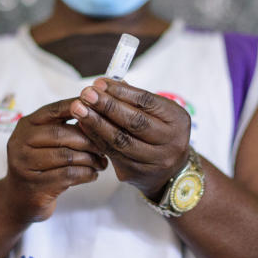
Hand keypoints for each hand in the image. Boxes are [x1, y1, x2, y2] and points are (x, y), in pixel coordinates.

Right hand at [4, 98, 107, 221]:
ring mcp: (25, 165)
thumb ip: (63, 127)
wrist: (19, 198)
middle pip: (60, 134)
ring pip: (67, 156)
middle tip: (104, 146)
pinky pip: (69, 175)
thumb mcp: (45, 141)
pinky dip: (86, 174)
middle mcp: (20, 142)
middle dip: (87, 139)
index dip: (77, 108)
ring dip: (90, 159)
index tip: (99, 109)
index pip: (54, 110)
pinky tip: (93, 174)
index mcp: (25, 125)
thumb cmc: (40, 165)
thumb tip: (97, 114)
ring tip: (101, 162)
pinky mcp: (35, 186)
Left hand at [70, 78, 190, 199]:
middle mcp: (171, 143)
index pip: (147, 102)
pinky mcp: (135, 174)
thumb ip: (133, 98)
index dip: (121, 92)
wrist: (169, 170)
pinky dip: (95, 138)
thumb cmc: (159, 132)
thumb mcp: (157, 112)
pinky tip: (83, 126)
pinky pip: (111, 153)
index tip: (100, 83)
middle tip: (86, 94)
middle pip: (135, 122)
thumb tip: (104, 84)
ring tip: (79, 109)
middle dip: (107, 106)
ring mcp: (154, 162)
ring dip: (96, 123)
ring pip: (120, 141)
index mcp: (178, 121)